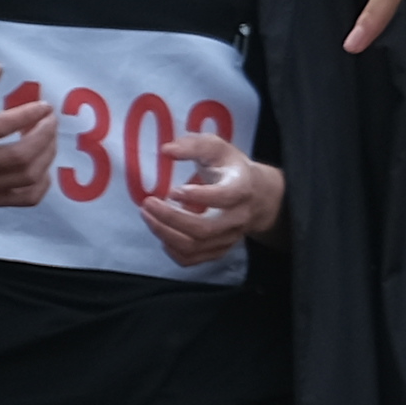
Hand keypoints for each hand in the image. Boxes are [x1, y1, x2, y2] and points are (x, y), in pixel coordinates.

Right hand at [0, 69, 55, 213]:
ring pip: (26, 176)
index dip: (26, 115)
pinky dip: (43, 182)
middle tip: (51, 120)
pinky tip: (43, 162)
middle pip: (18, 156)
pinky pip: (27, 198)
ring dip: (47, 154)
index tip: (44, 105)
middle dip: (43, 136)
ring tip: (49, 136)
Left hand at [138, 131, 284, 261]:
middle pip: (204, 228)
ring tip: (148, 216)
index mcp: (242, 188)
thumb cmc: (231, 169)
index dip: (199, 196)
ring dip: (165, 233)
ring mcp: (229, 237)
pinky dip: (171, 250)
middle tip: (148, 203)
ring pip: (194, 246)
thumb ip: (194, 146)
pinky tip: (162, 233)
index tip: (173, 190)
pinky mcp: (219, 250)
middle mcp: (238, 217)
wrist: (258, 197)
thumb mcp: (218, 149)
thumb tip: (167, 150)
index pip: (225, 197)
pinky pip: (192, 259)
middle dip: (170, 219)